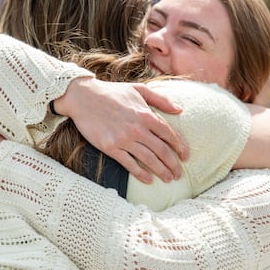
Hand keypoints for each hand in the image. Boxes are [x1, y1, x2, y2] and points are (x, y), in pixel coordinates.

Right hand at [52, 78, 188, 183]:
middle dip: (173, 164)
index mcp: (146, 114)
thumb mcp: (138, 89)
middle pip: (162, 151)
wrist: (83, 97)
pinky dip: (141, 174)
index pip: (170, 134)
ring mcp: (124, 139)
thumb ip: (161, 99)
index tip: (186, 157)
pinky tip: (149, 180)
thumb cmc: (112, 92)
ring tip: (169, 179)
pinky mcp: (110, 147)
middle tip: (179, 174)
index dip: (181, 147)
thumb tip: (180, 110)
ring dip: (161, 171)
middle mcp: (138, 128)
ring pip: (149, 160)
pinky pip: (130, 164)